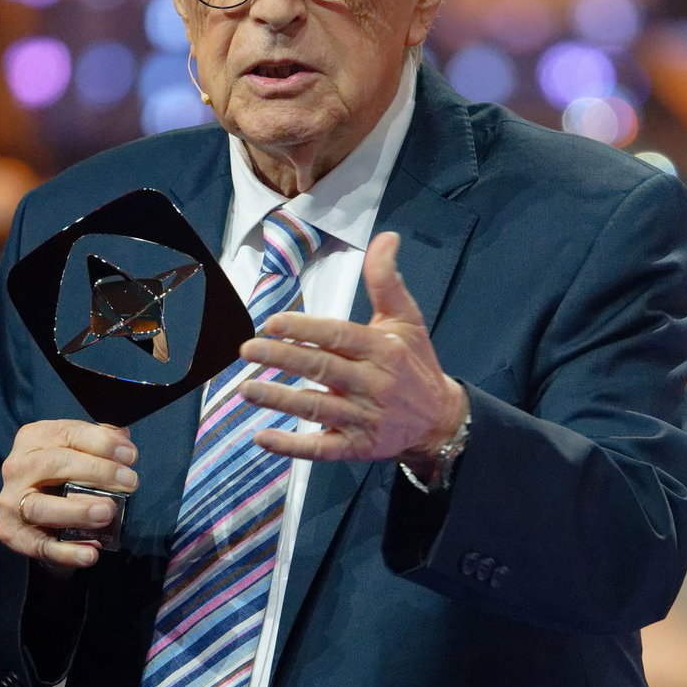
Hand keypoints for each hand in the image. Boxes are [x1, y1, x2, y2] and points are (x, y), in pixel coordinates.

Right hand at [0, 420, 137, 570]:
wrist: (33, 517)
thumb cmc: (60, 478)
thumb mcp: (76, 451)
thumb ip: (98, 442)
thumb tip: (123, 439)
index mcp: (32, 439)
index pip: (67, 433)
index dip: (102, 442)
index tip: (130, 456)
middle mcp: (17, 467)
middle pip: (55, 464)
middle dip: (97, 472)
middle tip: (129, 483)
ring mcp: (11, 502)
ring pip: (41, 506)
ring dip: (78, 510)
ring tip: (107, 512)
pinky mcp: (13, 535)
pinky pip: (40, 545)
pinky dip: (66, 552)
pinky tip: (91, 553)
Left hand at [238, 232, 466, 474]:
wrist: (440, 421)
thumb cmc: (415, 364)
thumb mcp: (407, 318)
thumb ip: (386, 280)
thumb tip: (386, 237)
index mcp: (382, 349)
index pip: (338, 335)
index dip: (305, 329)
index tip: (272, 323)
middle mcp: (373, 383)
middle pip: (322, 369)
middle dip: (283, 359)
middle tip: (248, 350)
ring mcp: (364, 418)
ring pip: (316, 407)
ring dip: (279, 400)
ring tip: (246, 388)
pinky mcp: (357, 447)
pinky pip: (321, 448)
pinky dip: (292, 447)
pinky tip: (263, 439)